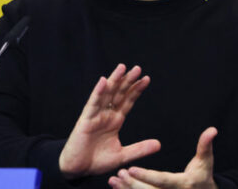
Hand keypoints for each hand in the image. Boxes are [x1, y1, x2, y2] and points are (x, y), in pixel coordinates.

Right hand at [59, 64, 160, 178]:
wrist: (78, 169)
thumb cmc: (97, 161)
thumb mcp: (122, 155)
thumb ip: (139, 149)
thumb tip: (159, 144)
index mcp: (115, 121)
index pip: (128, 101)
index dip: (136, 90)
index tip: (146, 79)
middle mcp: (106, 115)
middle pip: (118, 94)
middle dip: (128, 81)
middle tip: (138, 68)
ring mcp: (95, 116)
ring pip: (106, 94)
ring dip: (114, 80)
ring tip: (122, 68)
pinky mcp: (85, 120)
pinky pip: (93, 104)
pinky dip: (98, 92)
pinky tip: (104, 81)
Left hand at [109, 127, 218, 188]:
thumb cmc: (203, 176)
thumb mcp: (206, 162)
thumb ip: (205, 146)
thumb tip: (212, 130)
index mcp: (181, 184)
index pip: (161, 180)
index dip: (145, 176)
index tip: (130, 169)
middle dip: (132, 184)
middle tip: (119, 174)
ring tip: (113, 180)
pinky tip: (116, 185)